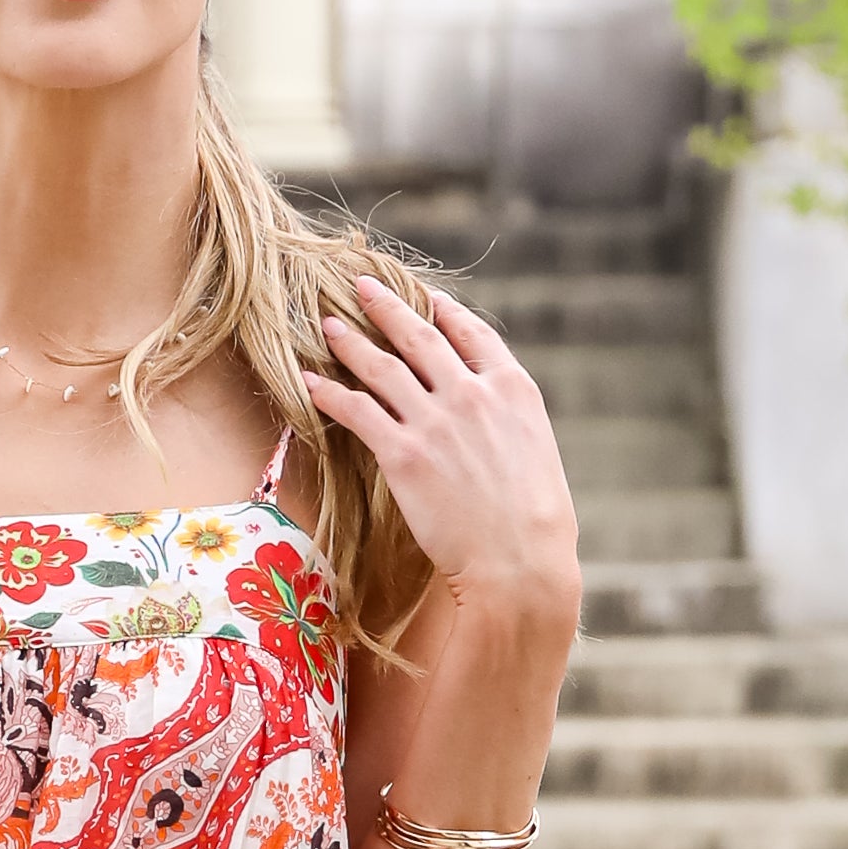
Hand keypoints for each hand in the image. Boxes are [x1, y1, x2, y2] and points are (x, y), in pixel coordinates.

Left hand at [308, 273, 578, 616]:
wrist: (519, 561)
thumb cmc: (536, 524)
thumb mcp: (537, 453)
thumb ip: (510, 424)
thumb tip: (495, 427)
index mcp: (512, 388)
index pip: (471, 334)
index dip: (444, 312)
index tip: (426, 299)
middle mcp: (472, 393)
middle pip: (420, 337)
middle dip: (386, 307)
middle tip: (361, 287)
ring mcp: (436, 421)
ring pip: (383, 366)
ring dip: (351, 341)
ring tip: (327, 324)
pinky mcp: (404, 454)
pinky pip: (358, 410)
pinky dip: (330, 393)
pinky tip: (310, 382)